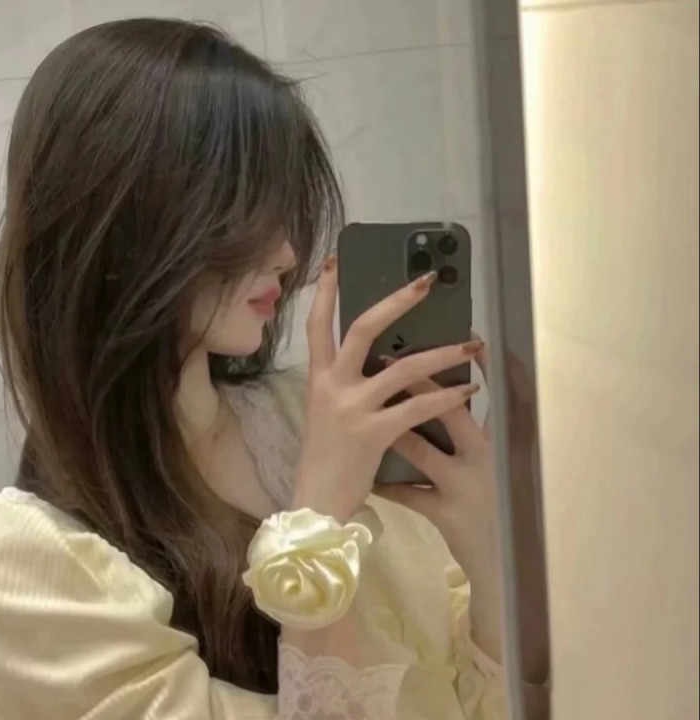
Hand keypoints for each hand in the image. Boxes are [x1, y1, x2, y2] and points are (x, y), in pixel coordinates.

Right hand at [292, 260, 483, 522]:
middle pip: (361, 329)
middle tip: (425, 282)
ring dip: (442, 353)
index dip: (326, 292)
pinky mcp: (372, 433)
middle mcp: (331, 386)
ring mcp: (351, 408)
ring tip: (472, 344)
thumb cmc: (324, 458)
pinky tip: (467, 389)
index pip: (317, 325)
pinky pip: (417, 408)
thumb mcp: (327, 413)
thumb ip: (347, 384)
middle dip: (395, 301)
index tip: (335, 261)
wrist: (316, 502)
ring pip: (402, 368)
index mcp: (317, 378)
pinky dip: (446, 397)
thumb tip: (384, 359)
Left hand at [375, 342, 503, 657]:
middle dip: (419, 385)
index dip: (470, 366)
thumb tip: (455, 391)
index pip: (490, 395)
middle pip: (451, 413)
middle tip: (389, 360)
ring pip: (424, 452)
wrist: (505, 560)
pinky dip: (388, 484)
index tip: (452, 340)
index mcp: (498, 442)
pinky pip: (410, 495)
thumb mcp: (496, 464)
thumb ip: (476, 433)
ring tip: (370, 409)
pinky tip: (370, 476)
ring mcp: (466, 488)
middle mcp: (486, 459)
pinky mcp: (448, 516)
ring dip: (394, 430)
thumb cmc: (501, 505)